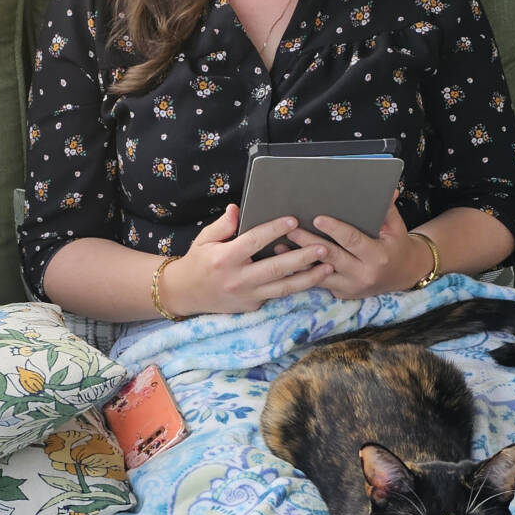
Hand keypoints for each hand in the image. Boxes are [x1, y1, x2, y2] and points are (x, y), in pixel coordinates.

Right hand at [162, 204, 333, 315]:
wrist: (186, 294)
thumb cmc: (198, 261)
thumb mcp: (204, 239)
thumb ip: (223, 225)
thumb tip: (237, 208)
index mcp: (226, 258)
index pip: (254, 241)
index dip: (274, 230)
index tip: (293, 220)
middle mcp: (238, 279)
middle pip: (276, 268)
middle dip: (302, 258)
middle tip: (323, 248)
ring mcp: (247, 296)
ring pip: (284, 288)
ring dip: (309, 278)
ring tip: (329, 268)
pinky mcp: (253, 306)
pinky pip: (278, 295)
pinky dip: (297, 287)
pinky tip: (314, 279)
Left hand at [288, 195, 426, 300]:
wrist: (401, 276)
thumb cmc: (396, 246)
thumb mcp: (396, 228)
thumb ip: (387, 210)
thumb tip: (388, 188)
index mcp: (377, 256)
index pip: (353, 241)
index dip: (335, 229)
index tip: (317, 218)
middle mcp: (363, 274)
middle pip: (331, 256)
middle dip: (309, 242)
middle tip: (290, 229)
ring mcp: (350, 286)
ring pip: (319, 274)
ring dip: (298, 260)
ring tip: (278, 246)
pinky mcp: (340, 292)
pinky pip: (317, 282)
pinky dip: (301, 272)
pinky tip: (285, 261)